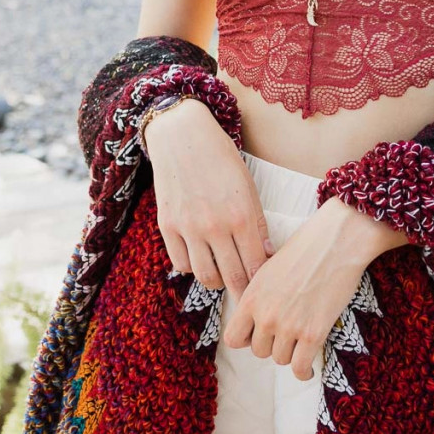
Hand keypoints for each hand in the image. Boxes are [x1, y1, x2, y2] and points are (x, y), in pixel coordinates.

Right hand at [145, 99, 272, 305]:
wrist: (182, 136)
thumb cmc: (221, 158)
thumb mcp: (248, 186)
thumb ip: (257, 223)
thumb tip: (265, 255)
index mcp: (241, 215)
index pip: (256, 265)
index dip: (262, 283)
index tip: (265, 290)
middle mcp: (215, 226)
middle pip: (232, 277)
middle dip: (243, 292)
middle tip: (248, 298)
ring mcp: (188, 228)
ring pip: (205, 277)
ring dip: (218, 281)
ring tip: (224, 275)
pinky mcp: (167, 226)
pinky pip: (181, 264)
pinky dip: (193, 267)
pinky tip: (201, 257)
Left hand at [221, 198, 372, 381]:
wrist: (336, 241)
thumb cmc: (306, 248)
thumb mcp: (270, 268)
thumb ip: (259, 294)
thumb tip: (256, 316)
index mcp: (252, 296)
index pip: (232, 338)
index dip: (245, 339)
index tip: (258, 334)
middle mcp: (266, 314)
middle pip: (259, 351)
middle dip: (272, 344)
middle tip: (287, 333)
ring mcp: (288, 326)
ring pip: (280, 359)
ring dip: (290, 353)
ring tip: (300, 342)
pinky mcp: (313, 334)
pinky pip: (300, 367)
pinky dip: (304, 371)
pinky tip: (308, 368)